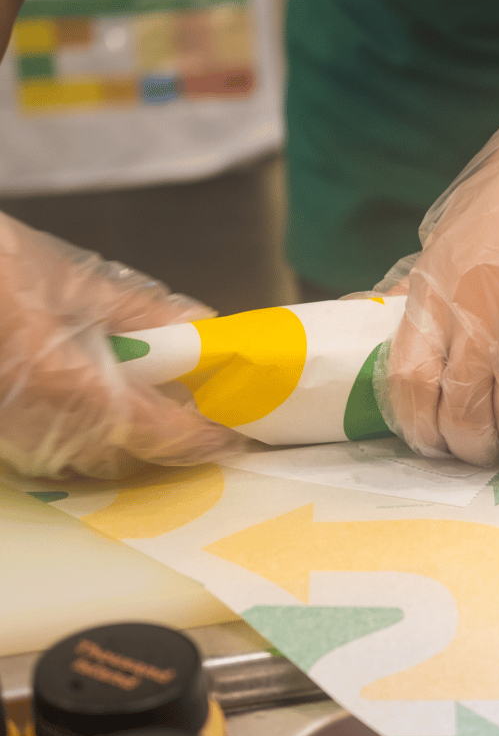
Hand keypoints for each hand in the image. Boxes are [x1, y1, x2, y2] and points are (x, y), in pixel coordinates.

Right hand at [0, 211, 242, 477]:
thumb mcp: (66, 280)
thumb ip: (139, 312)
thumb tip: (199, 328)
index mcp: (66, 387)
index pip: (160, 432)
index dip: (205, 434)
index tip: (238, 429)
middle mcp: (40, 427)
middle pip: (132, 454)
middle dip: (177, 439)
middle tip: (216, 412)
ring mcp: (14, 436)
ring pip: (97, 456)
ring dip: (142, 438)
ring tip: (177, 405)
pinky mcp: (1, 431)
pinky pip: (63, 445)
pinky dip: (102, 430)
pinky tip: (118, 401)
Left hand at [379, 0, 498, 465]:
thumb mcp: (450, 235)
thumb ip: (425, 293)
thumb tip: (400, 343)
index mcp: (438, 282)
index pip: (409, 379)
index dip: (419, 428)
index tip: (433, 445)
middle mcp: (479, 301)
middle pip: (462, 406)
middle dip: (471, 448)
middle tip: (483, 456)